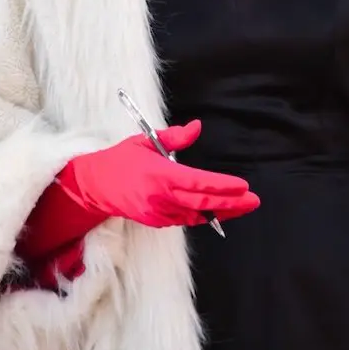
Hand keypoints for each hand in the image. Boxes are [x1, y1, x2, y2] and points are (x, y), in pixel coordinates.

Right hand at [69, 120, 259, 228]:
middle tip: (253, 201)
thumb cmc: (121, 160)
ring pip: (196, 214)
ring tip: (242, 206)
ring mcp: (158, 212)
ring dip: (220, 211)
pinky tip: (216, 209)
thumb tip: (197, 127)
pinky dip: (201, 213)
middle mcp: (161, 197)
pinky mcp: (156, 221)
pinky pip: (184, 218)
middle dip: (231, 204)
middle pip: (203, 202)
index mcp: (160, 175)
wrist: (95, 186)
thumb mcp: (146, 141)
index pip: (198, 182)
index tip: (242, 186)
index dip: (222, 186)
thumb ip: (174, 137)